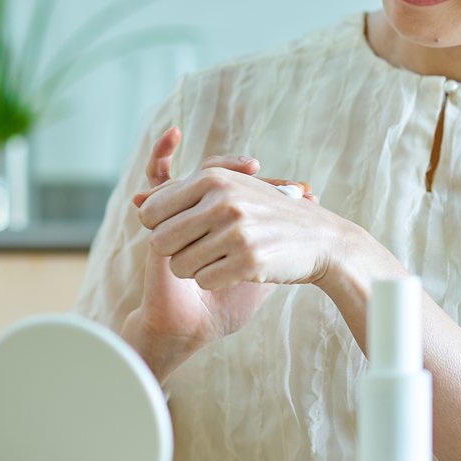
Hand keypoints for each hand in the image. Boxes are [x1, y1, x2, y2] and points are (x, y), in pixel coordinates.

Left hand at [127, 126, 316, 344]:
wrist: (324, 241)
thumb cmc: (270, 216)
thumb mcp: (230, 190)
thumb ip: (183, 194)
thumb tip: (136, 200)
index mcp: (212, 178)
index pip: (151, 211)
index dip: (161, 227)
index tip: (185, 231)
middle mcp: (222, 200)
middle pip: (159, 241)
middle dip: (176, 252)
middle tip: (204, 249)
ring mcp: (236, 230)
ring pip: (179, 265)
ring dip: (197, 269)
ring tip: (224, 258)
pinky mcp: (248, 260)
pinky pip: (204, 280)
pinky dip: (216, 282)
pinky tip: (237, 271)